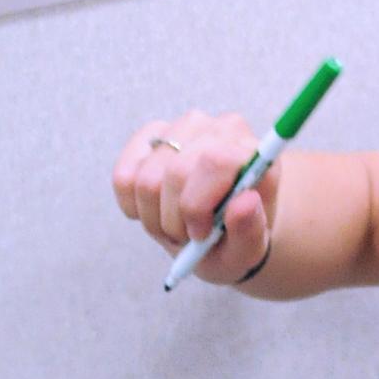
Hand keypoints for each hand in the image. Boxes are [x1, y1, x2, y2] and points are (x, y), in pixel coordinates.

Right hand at [112, 110, 277, 285]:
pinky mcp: (152, 134)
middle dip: (174, 219)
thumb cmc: (234, 240)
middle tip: (187, 235)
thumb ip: (250, 231)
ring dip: (153, 216)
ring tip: (175, 225)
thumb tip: (245, 201)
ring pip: (146, 179)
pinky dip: (133, 205)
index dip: (198, 205)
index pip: (216, 161)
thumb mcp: (247, 251)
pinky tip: (155, 210)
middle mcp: (221, 130)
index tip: (200, 233)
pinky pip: (124, 176)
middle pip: (176, 173)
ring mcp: (185, 127)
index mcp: (254, 155)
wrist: (219, 231)